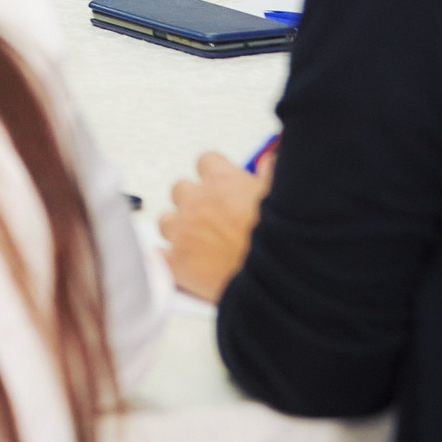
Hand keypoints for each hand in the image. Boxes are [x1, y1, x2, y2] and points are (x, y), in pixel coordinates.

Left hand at [161, 147, 273, 302]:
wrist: (277, 279)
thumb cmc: (282, 240)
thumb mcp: (282, 196)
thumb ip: (271, 174)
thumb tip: (269, 163)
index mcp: (223, 181)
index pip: (206, 162)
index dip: (214, 174)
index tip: (221, 184)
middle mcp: (198, 202)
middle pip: (180, 190)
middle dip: (192, 202)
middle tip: (210, 217)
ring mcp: (184, 231)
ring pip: (166, 222)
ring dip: (178, 230)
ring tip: (198, 244)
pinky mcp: (177, 263)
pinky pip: (159, 256)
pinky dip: (167, 261)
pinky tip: (181, 266)